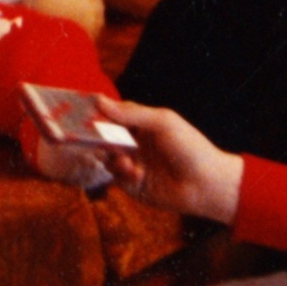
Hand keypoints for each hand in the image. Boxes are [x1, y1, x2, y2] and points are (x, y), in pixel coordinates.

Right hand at [93, 97, 242, 223]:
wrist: (207, 185)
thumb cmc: (190, 147)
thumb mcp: (162, 122)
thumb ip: (131, 113)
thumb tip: (100, 100)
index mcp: (143, 123)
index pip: (113, 115)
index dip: (98, 113)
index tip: (79, 111)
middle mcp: (135, 142)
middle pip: (105, 136)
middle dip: (98, 136)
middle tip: (87, 136)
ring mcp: (133, 163)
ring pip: (107, 156)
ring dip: (113, 157)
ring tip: (125, 160)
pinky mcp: (133, 184)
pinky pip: (116, 176)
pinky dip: (122, 173)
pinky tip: (137, 173)